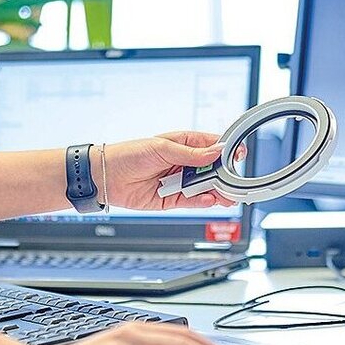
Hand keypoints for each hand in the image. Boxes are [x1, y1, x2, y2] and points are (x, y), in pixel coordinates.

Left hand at [97, 131, 244, 210]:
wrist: (106, 177)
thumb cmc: (130, 154)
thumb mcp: (162, 148)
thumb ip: (191, 153)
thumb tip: (217, 151)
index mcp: (184, 143)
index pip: (213, 146)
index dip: (227, 150)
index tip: (238, 155)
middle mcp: (184, 163)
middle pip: (213, 169)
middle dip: (225, 174)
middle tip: (235, 180)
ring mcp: (179, 181)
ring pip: (206, 187)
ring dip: (218, 190)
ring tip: (228, 194)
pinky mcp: (173, 199)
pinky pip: (193, 201)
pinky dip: (203, 201)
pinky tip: (210, 199)